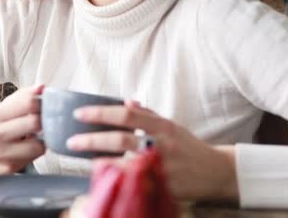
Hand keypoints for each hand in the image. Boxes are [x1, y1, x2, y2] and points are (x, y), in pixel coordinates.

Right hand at [0, 85, 45, 175]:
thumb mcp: (3, 108)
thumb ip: (23, 97)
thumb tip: (41, 88)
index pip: (28, 102)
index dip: (41, 102)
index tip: (43, 104)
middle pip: (35, 122)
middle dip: (44, 121)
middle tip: (43, 120)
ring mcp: (0, 153)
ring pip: (38, 144)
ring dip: (41, 138)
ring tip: (35, 135)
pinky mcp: (9, 168)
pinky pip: (35, 156)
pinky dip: (37, 150)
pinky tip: (29, 147)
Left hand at [66, 101, 238, 201]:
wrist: (215, 172)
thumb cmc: (188, 147)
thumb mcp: (170, 125)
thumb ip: (147, 114)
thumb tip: (125, 101)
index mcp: (162, 126)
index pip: (126, 114)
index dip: (101, 113)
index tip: (80, 113)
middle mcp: (161, 144)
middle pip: (120, 139)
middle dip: (92, 140)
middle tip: (72, 141)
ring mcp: (161, 167)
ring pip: (124, 163)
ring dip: (100, 162)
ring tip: (83, 160)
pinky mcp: (162, 187)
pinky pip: (134, 183)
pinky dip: (117, 179)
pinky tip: (103, 178)